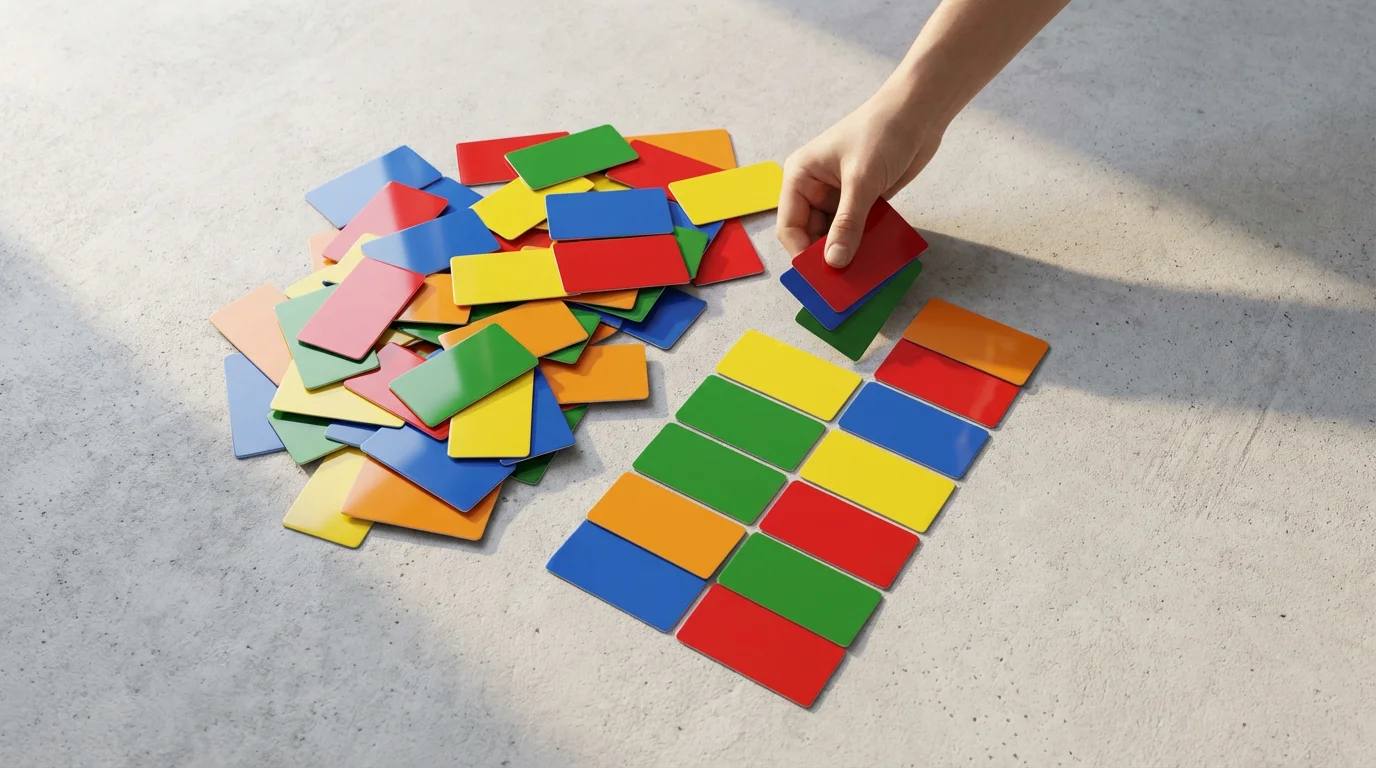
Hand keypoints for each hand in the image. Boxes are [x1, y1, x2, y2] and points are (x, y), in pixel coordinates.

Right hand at [777, 87, 944, 266]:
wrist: (920, 111)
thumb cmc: (882, 132)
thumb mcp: (861, 180)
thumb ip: (847, 224)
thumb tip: (835, 262)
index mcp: (801, 176)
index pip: (789, 225)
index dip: (802, 252)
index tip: (821, 276)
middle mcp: (815, 188)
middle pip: (811, 234)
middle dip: (826, 256)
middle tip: (843, 281)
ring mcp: (840, 195)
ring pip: (836, 235)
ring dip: (848, 252)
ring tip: (862, 273)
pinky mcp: (863, 199)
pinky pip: (858, 229)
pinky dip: (865, 243)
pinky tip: (876, 257)